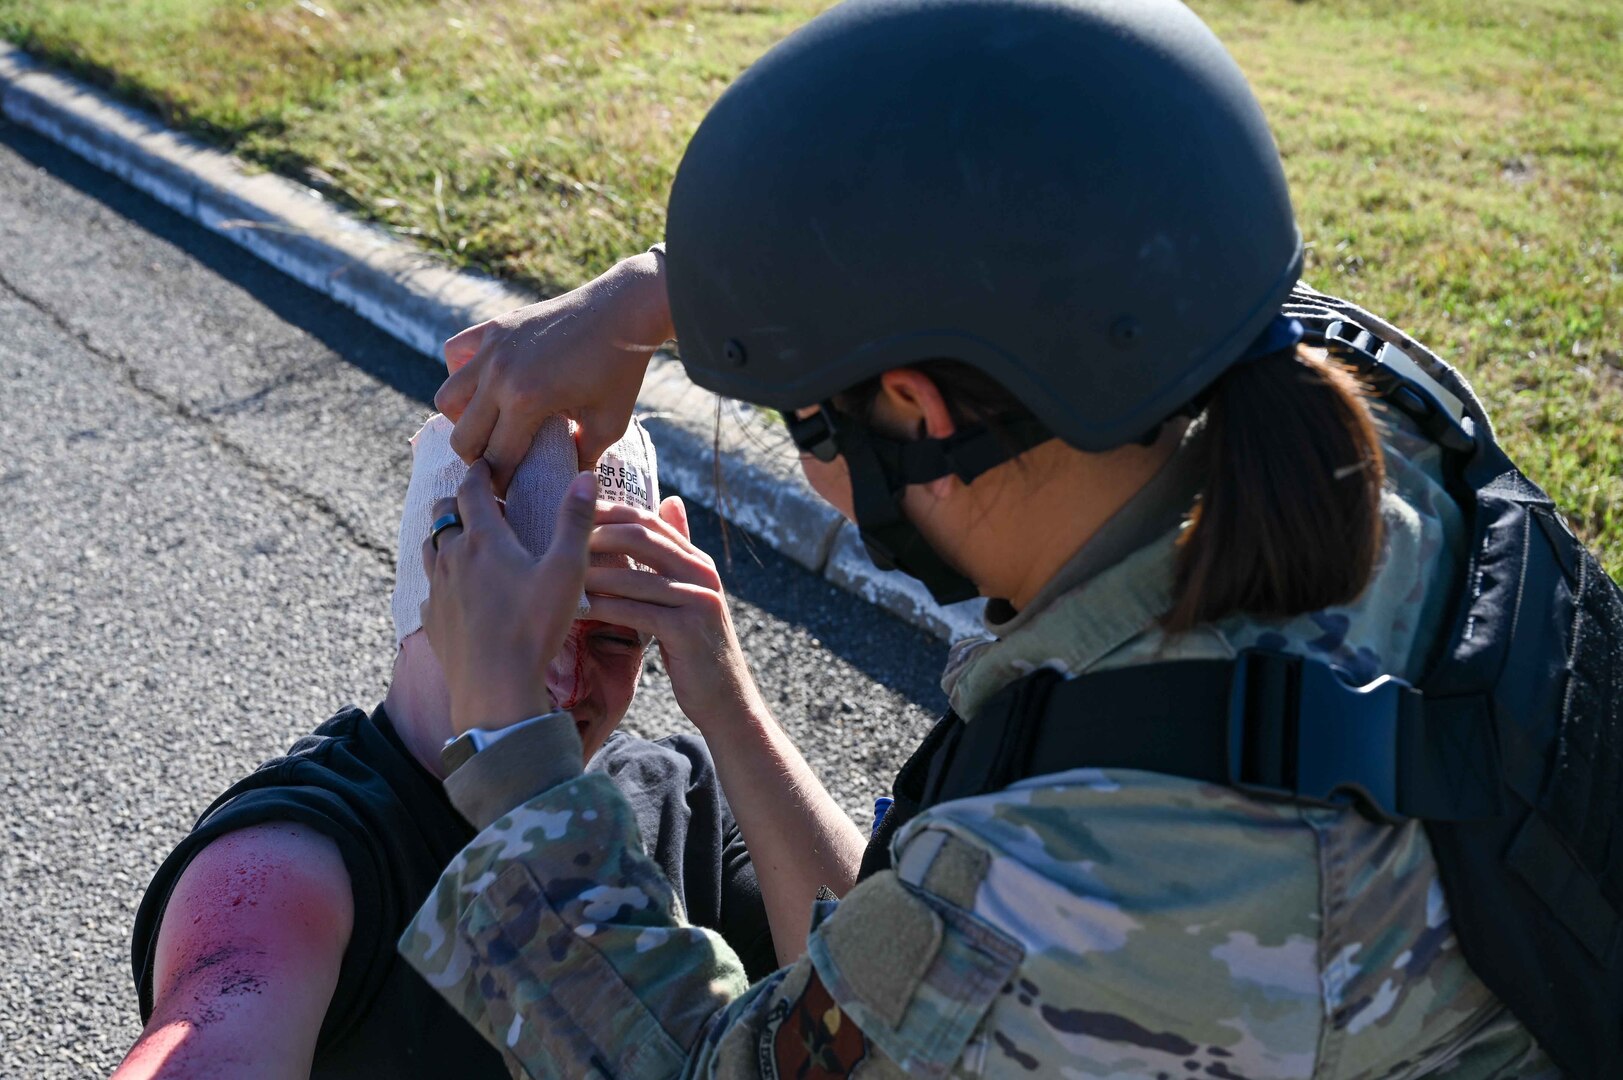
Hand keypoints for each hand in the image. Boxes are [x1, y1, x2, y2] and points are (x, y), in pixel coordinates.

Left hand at [420, 461, 597, 734]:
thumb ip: (576, 520)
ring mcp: (437, 589)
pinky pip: (430, 587)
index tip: (486, 465)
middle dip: (458, 502)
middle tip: (482, 504)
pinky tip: (460, 590)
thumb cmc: (535, 626)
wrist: (495, 687)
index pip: (471, 490)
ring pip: (430, 548)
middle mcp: (452, 557)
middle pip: (442, 514)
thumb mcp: (567, 570)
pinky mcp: (432, 619)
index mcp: (484, 539)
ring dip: (446, 537)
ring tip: (468, 542)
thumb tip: (586, 476)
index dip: (479, 472)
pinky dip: (442, 577)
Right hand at [436, 251, 673, 490]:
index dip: (503, 483)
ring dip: (463, 419)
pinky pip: (455, 353)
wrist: (623, 311)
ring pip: (448, 398)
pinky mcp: (495, 327)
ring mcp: (493, 348)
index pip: (497, 459)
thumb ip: (583, 456)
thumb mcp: (609, 423)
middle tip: (499, 462)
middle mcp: (499, 375)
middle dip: (479, 459)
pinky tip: (486, 383)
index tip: (511, 491)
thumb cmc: (620, 369)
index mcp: (526, 401)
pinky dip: (461, 372)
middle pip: (464, 437)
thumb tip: (568, 484)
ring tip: (489, 425)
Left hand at [582, 496, 767, 731]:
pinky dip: (605, 608)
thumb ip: (677, 553)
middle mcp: (702, 574)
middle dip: (598, 535)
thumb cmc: (694, 645)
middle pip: (643, 538)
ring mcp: (698, 600)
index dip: (610, 511)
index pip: (650, 521)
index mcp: (698, 561)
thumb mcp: (688, 595)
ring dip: (594, 574)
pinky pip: (637, 612)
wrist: (724, 696)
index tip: (574, 510)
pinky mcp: (688, 630)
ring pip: (636, 576)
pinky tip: (578, 609)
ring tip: (560, 574)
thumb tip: (670, 501)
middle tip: (560, 539)